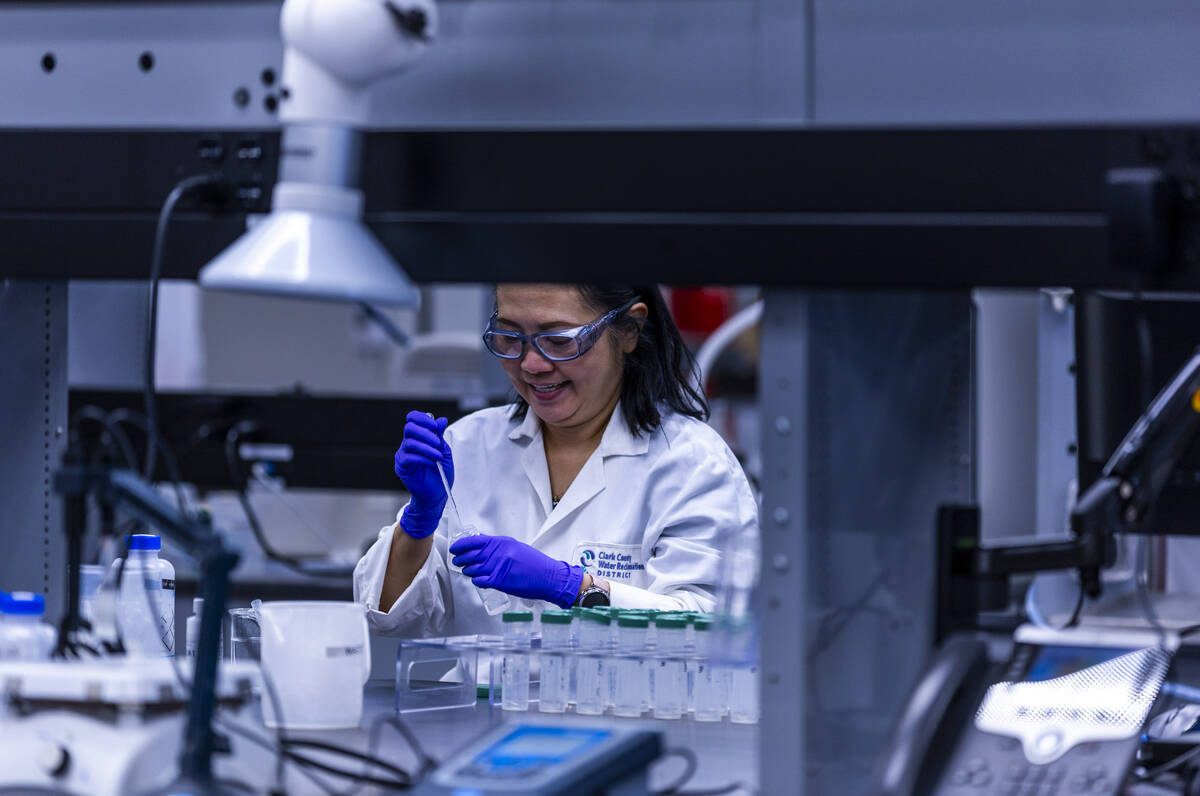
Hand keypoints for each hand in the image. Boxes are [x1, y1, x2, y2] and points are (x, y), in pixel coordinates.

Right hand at [394, 411, 453, 538]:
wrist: (437, 494)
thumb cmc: (440, 473)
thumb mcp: (443, 451)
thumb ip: (440, 436)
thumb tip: (440, 420)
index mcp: (417, 438)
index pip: (413, 419)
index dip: (422, 419)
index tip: (435, 426)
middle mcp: (407, 444)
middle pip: (409, 428)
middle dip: (426, 433)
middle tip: (438, 443)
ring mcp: (403, 455)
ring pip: (410, 442)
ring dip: (427, 447)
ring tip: (438, 456)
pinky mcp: (402, 467)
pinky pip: (409, 457)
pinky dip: (423, 458)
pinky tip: (432, 463)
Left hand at [449, 535, 584, 608]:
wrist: (548, 576)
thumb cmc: (534, 563)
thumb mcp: (515, 547)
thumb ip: (499, 546)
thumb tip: (482, 545)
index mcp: (502, 543)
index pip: (474, 541)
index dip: (460, 545)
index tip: (455, 548)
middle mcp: (498, 553)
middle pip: (470, 556)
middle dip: (460, 559)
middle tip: (457, 561)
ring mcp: (498, 567)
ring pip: (472, 569)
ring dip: (467, 571)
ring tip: (468, 571)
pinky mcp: (499, 582)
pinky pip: (479, 581)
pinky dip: (476, 581)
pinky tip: (478, 580)